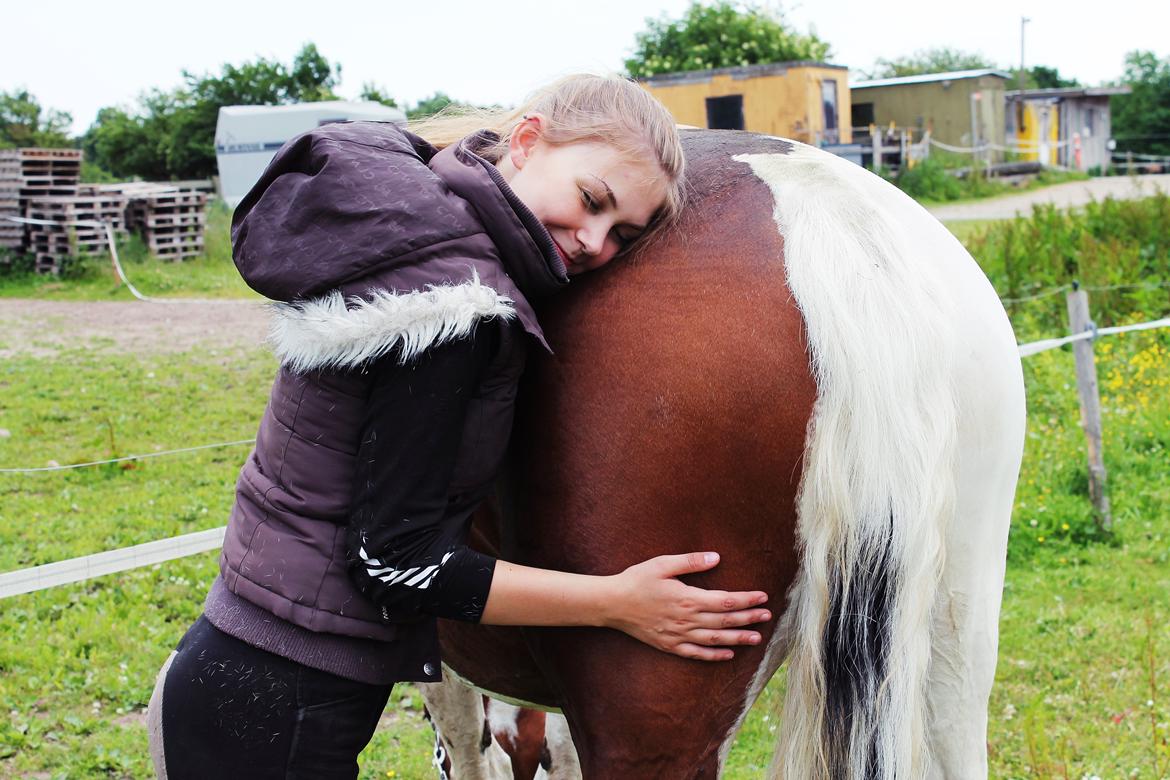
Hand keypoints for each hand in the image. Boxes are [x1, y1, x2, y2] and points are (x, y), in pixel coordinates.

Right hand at [603, 552, 770, 661]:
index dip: (746, 600)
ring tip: (756, 638)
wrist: (612, 604)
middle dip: (748, 618)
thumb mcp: (662, 564)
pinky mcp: (669, 645)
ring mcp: (678, 635)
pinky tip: (728, 654)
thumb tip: (716, 558)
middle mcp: (686, 620)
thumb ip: (691, 562)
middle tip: (767, 616)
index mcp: (688, 598)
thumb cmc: (637, 580)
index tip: (762, 597)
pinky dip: (714, 655)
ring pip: (715, 639)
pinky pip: (697, 653)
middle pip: (725, 621)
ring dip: (738, 639)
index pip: (725, 600)